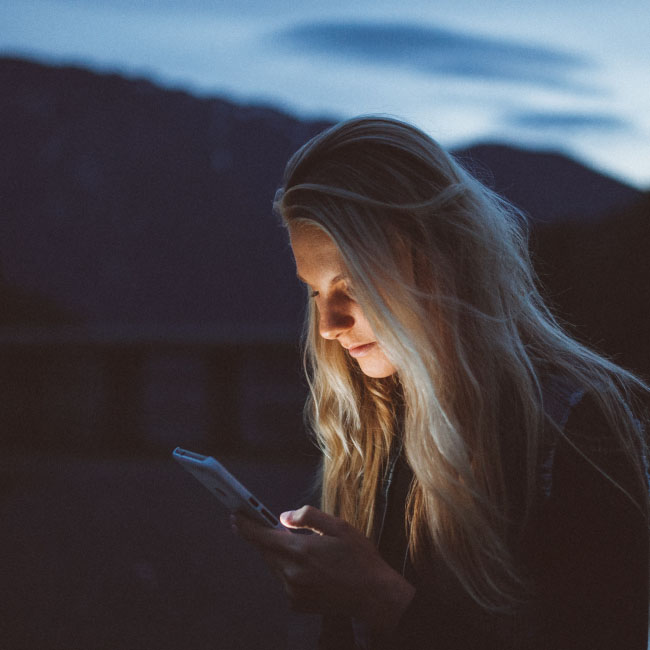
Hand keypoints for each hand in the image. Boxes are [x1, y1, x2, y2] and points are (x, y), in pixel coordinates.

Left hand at [231, 505, 414, 631]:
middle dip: (264, 538)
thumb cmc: (359, 558)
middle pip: (265, 551)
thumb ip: (309, 517)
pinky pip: (284, 581)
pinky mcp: (297, 603)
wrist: (373, 595)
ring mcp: (293, 591)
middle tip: (266, 525)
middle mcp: (292, 573)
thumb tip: (284, 517)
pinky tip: (310, 568)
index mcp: (301, 550)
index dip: (246, 525)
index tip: (235, 516)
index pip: (262, 536)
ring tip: (302, 548)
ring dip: (279, 554)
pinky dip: (289, 571)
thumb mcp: (339, 527)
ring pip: (275, 566)